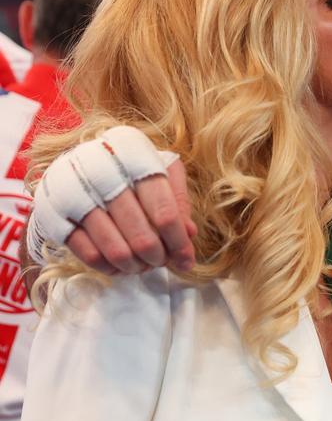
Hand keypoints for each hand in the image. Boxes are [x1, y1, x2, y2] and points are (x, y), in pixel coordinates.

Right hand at [67, 159, 196, 274]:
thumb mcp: (157, 166)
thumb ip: (177, 199)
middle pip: (142, 236)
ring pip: (116, 250)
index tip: (186, 260)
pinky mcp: (54, 215)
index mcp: (132, 153)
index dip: (179, 241)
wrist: (74, 160)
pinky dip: (110, 267)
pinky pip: (89, 256)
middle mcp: (100, 171)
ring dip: (135, 266)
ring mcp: (73, 194)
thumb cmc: (126, 165)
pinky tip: (120, 264)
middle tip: (162, 261)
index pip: (165, 210)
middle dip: (158, 257)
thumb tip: (189, 234)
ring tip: (142, 264)